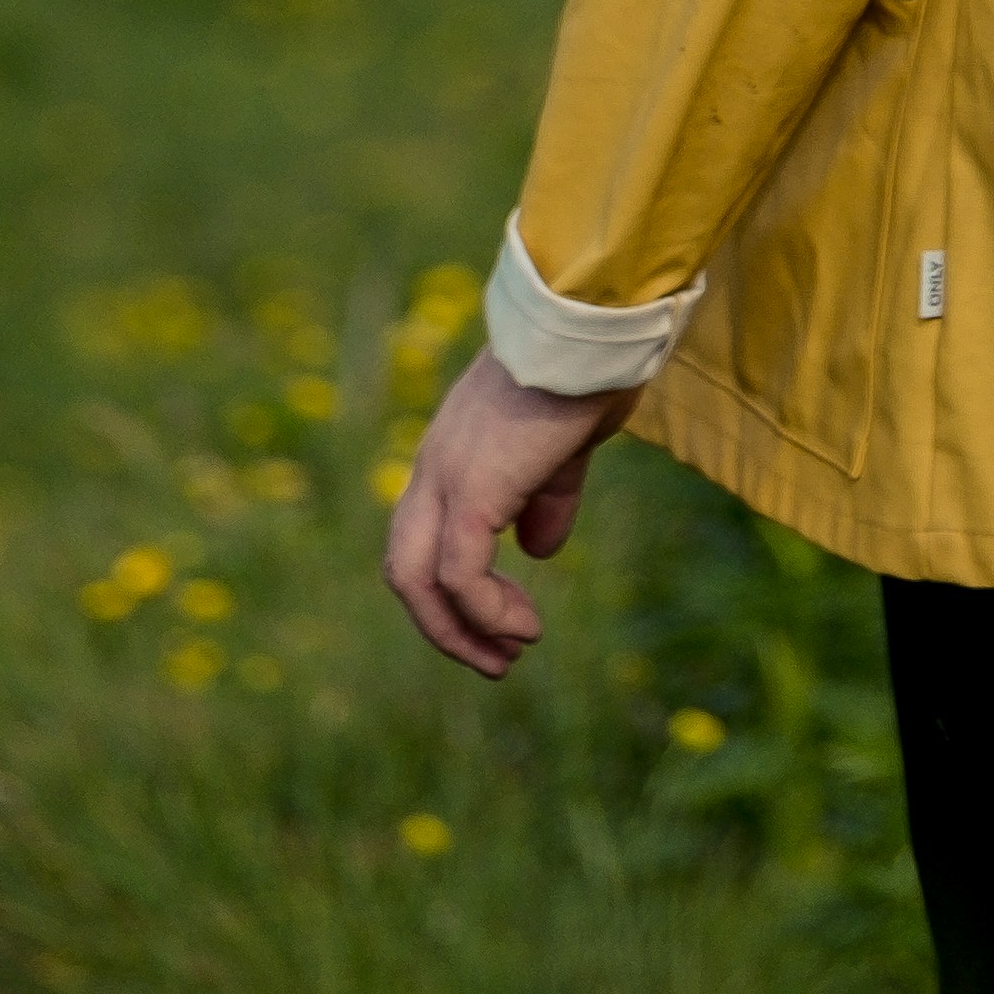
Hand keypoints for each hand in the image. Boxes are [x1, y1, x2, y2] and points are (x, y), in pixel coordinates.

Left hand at [384, 347, 622, 674]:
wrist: (591, 333)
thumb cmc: (587, 376)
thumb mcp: (564, 450)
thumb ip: (547, 497)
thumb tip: (539, 552)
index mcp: (451, 454)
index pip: (421, 538)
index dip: (451, 590)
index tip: (502, 623)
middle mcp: (434, 467)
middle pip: (403, 568)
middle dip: (443, 626)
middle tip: (494, 660)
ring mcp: (446, 478)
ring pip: (417, 580)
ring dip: (460, 631)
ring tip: (509, 654)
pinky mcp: (472, 491)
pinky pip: (459, 574)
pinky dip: (485, 611)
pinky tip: (525, 625)